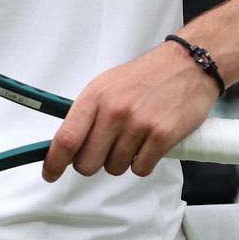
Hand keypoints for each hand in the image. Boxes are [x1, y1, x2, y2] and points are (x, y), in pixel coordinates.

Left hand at [42, 42, 219, 182]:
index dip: (54, 163)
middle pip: (87, 163)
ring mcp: (139, 124)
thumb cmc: (146, 76)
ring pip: (114, 168)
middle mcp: (114, 111)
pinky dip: (143, 162)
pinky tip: (149, 143)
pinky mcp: (163, 136)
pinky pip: (140, 169)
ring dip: (122, 160)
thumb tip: (67, 144)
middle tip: (105, 150)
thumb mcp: (107, 84)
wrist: (188, 65)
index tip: (50, 174)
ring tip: (134, 138)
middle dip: (93, 163)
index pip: (66, 138)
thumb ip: (87, 113)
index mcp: (96, 96)